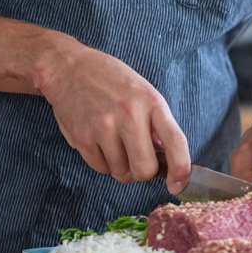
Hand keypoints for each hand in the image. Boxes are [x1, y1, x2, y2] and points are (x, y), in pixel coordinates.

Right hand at [36, 40, 191, 192]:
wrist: (70, 68)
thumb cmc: (110, 80)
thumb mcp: (142, 92)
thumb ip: (155, 124)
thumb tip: (166, 159)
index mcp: (151, 101)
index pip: (176, 141)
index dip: (181, 170)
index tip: (179, 184)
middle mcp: (129, 114)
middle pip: (145, 170)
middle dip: (143, 172)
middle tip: (137, 159)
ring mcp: (104, 126)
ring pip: (122, 173)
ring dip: (121, 166)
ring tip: (115, 142)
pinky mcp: (82, 137)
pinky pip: (101, 169)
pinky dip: (103, 163)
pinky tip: (100, 141)